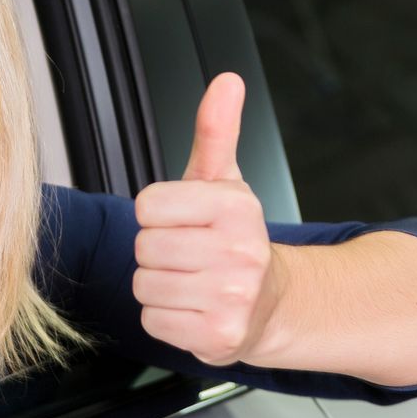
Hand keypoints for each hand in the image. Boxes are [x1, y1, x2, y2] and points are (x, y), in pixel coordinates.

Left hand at [132, 73, 285, 367]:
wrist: (272, 302)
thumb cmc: (235, 239)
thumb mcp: (225, 181)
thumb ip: (216, 131)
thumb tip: (226, 82)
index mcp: (237, 207)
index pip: (148, 205)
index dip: (158, 214)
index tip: (184, 220)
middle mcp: (240, 252)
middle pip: (144, 246)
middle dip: (158, 251)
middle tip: (189, 255)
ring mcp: (232, 297)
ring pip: (145, 284)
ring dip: (159, 285)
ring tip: (192, 281)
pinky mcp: (219, 336)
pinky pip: (153, 320)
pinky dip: (166, 318)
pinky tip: (193, 308)